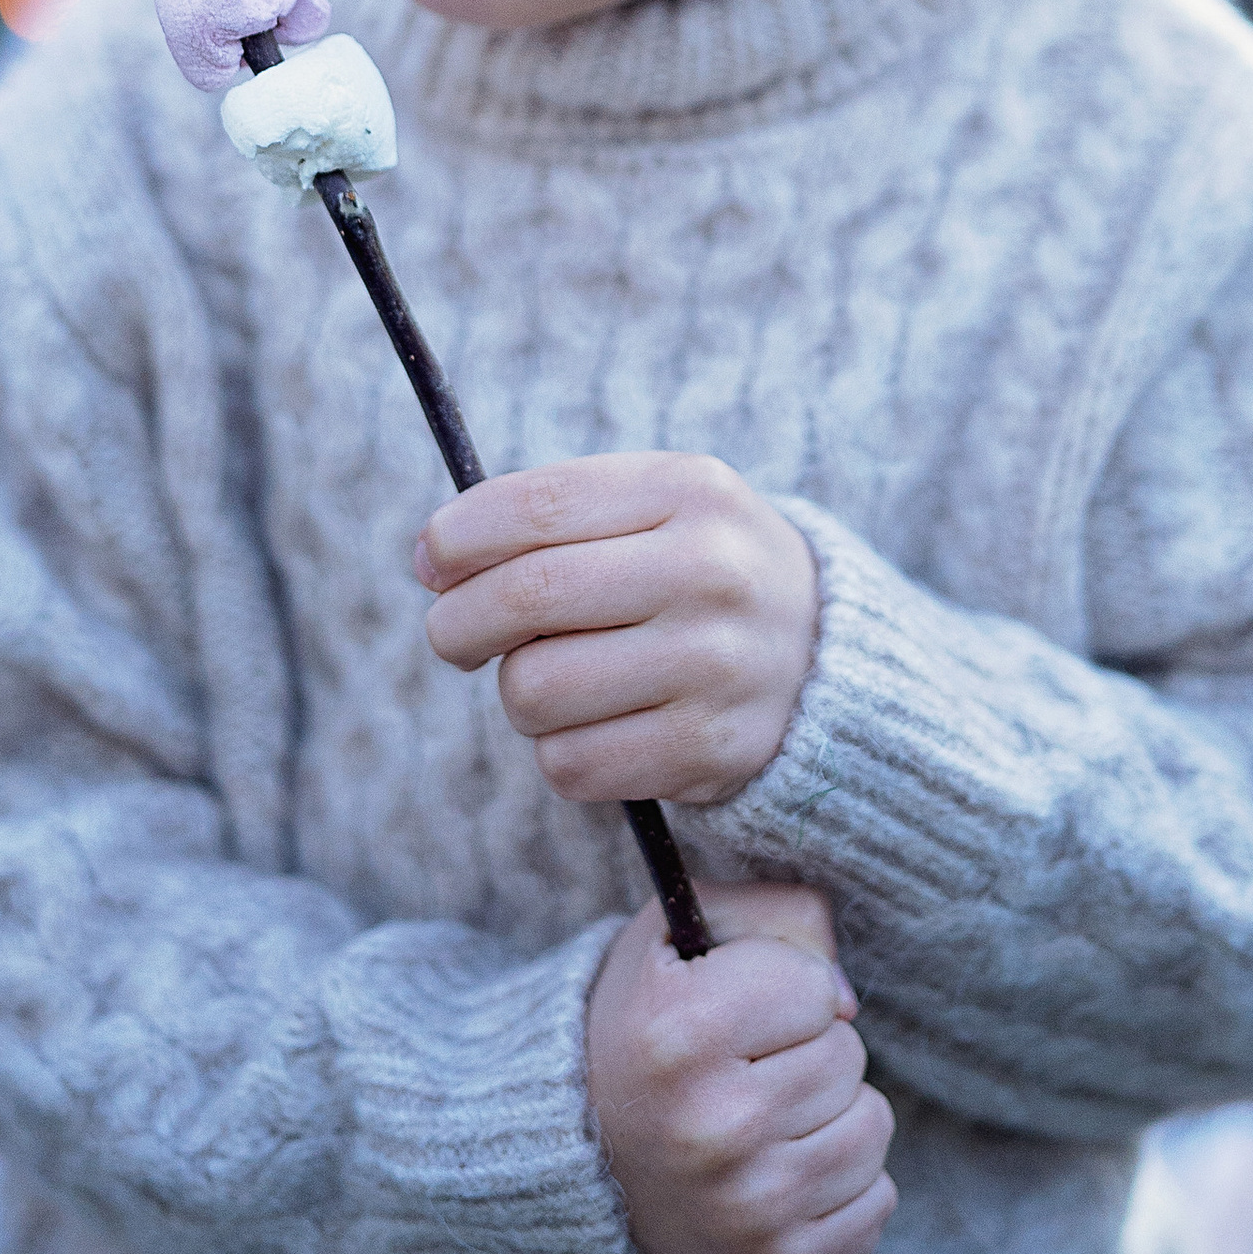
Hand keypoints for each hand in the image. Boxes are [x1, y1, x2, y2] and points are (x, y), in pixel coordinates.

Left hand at [413, 452, 817, 807]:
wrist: (824, 655)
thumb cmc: (697, 570)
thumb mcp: (652, 507)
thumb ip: (547, 517)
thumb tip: (429, 558)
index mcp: (689, 490)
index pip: (536, 505)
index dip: (456, 537)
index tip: (431, 562)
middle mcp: (710, 572)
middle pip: (523, 597)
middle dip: (457, 622)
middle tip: (455, 634)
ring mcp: (716, 665)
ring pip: (534, 691)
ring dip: (517, 693)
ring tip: (557, 678)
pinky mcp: (711, 750)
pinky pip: (569, 763)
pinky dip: (559, 750)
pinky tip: (596, 725)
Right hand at [586, 882, 894, 1253]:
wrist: (577, 1159)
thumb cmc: (642, 1028)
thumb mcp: (678, 933)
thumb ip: (774, 913)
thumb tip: (846, 996)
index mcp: (682, 1035)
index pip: (816, 990)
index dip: (786, 988)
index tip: (739, 1009)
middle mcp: (714, 1128)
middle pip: (848, 1057)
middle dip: (810, 1050)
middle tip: (747, 1068)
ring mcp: (749, 1210)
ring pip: (873, 1129)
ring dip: (834, 1114)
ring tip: (768, 1117)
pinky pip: (877, 1205)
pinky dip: (846, 1184)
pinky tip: (785, 1169)